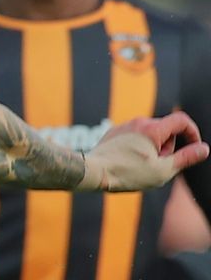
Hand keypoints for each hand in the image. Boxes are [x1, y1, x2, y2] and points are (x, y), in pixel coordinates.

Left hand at [78, 111, 209, 190]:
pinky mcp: (114, 133)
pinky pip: (134, 138)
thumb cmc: (128, 173)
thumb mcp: (163, 170)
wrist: (93, 171)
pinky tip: (129, 164)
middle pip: (166, 130)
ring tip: (142, 167)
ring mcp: (124, 126)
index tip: (194, 147)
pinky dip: (139, 148)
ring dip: (154, 149)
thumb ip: (186, 158)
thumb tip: (204, 148)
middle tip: (159, 165)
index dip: (193, 132)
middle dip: (169, 147)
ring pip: (149, 135)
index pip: (181, 120)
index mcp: (152, 129)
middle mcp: (138, 122)